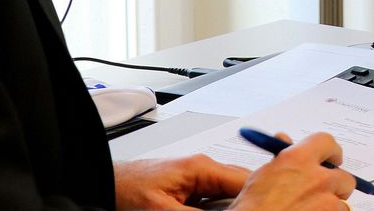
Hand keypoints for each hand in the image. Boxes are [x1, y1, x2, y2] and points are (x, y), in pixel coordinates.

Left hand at [114, 155, 249, 210]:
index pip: (244, 180)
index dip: (257, 197)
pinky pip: (218, 198)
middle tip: (257, 208)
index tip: (264, 206)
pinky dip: (225, 207)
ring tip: (241, 209)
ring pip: (232, 192)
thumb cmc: (128, 188)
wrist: (109, 183)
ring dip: (236, 205)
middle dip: (249, 201)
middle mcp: (204, 169)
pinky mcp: (193, 188)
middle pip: (242, 185)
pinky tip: (226, 210)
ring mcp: (200, 178)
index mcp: (201, 167)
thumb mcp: (164, 209)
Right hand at [230, 132, 355, 210]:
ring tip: (310, 210)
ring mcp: (327, 201)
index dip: (330, 151)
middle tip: (324, 192)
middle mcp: (318, 178)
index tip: (331, 159)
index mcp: (298, 160)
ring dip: (331, 206)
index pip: (326, 142)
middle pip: (343, 176)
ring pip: (342, 201)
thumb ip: (281, 157)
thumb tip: (283, 139)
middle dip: (336, 185)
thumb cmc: (254, 208)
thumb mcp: (263, 176)